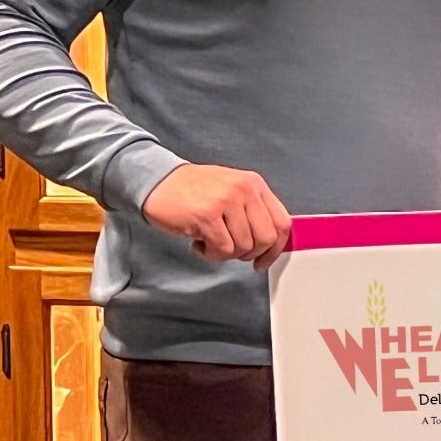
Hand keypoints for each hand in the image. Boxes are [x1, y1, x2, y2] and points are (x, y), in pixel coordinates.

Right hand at [142, 163, 292, 269]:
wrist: (157, 180)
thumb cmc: (192, 190)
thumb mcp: (231, 191)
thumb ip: (253, 211)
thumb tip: (270, 242)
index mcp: (254, 183)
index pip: (282, 223)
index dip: (276, 249)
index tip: (264, 260)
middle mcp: (244, 189)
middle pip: (266, 239)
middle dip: (249, 253)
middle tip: (230, 249)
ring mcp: (226, 201)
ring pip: (244, 247)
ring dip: (225, 253)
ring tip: (210, 241)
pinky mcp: (207, 215)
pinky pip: (223, 249)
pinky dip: (211, 254)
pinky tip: (200, 242)